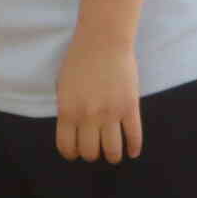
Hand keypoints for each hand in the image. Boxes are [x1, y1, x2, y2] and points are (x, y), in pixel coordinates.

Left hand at [56, 37, 140, 161]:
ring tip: (112, 153)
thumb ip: (67, 108)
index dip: (70, 154)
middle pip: (90, 152)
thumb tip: (72, 130)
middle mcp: (88, 116)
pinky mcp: (130, 108)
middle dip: (91, 155)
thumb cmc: (78, 60)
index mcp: (68, 110)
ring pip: (113, 150)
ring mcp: (111, 113)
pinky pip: (134, 136)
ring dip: (112, 156)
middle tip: (94, 149)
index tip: (74, 153)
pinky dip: (133, 148)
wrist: (103, 41)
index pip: (66, 146)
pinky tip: (131, 152)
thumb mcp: (62, 85)